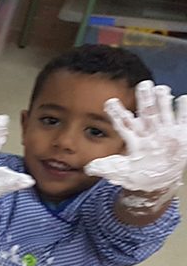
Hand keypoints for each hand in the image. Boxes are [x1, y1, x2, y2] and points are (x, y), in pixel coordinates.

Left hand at [85, 81, 186, 208]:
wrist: (159, 179)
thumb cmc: (138, 173)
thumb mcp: (121, 172)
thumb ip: (107, 167)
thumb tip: (89, 168)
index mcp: (133, 137)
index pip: (123, 123)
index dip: (117, 113)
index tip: (110, 102)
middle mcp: (149, 131)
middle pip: (146, 112)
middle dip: (145, 99)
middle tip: (143, 85)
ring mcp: (165, 131)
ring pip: (163, 113)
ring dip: (163, 101)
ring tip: (161, 89)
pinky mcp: (181, 135)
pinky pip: (183, 120)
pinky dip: (183, 110)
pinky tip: (183, 99)